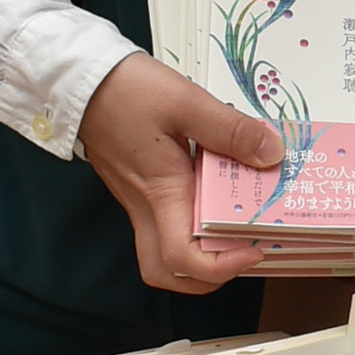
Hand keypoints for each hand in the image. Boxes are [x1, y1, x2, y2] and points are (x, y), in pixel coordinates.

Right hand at [79, 52, 283, 294]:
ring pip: (163, 251)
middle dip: (209, 275)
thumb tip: (272, 155)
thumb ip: (231, 130)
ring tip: (238, 225)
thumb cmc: (128, 91)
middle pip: (168, 271)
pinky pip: (164, 222)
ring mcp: (138, 200)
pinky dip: (192, 224)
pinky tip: (220, 193)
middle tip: (246, 247)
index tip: (255, 247)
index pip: (183, 259)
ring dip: (200, 253)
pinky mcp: (137, 187)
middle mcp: (146, 206)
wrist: (82, 80)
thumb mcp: (187, 102)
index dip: (222, 267)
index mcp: (161, 193)